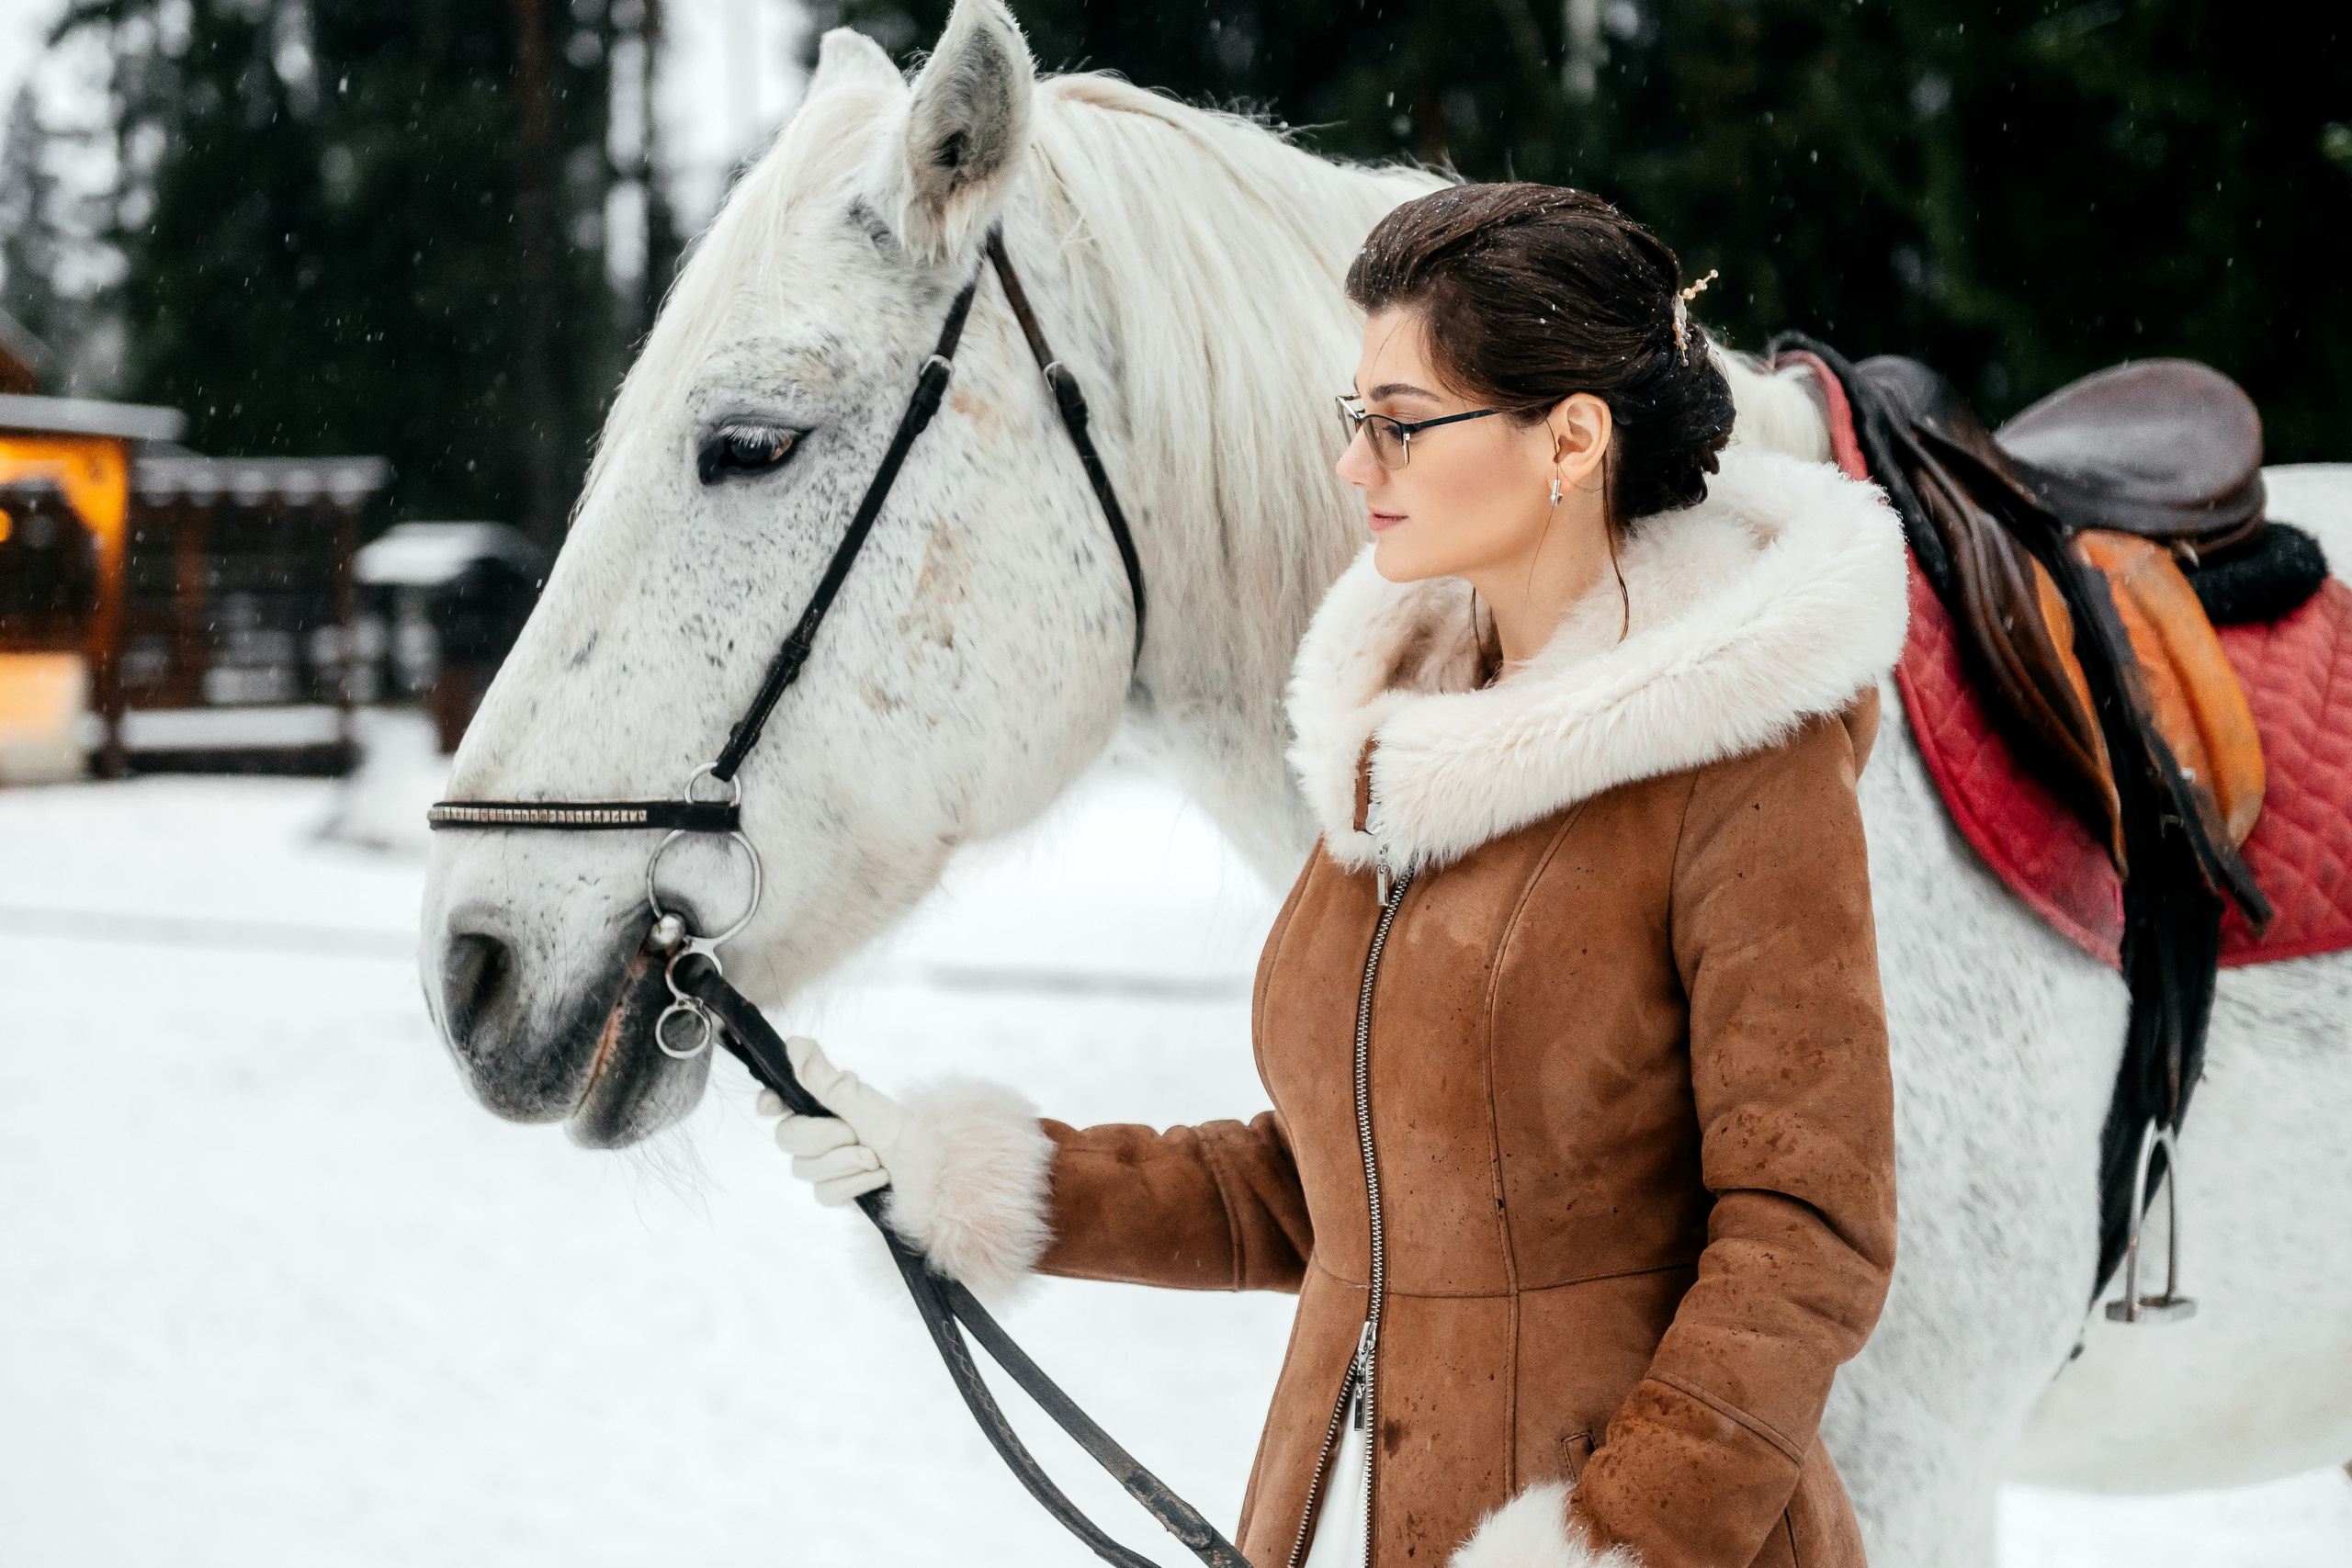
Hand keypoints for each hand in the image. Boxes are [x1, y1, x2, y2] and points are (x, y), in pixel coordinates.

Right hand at [757, 1035, 911, 1207]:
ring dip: (846, 1162)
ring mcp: (820, 1165)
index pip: (775, 1102)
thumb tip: (794, 1042)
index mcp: (818, 1105)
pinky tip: (877, 1177)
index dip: (769, 1102)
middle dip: (824, 1137)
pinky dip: (854, 1184)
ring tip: (876, 1157)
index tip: (773, 1105)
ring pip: (803, 1169)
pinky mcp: (832, 1192)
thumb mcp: (861, 1099)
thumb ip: (824, 1077)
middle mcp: (813, 1134)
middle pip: (786, 1138)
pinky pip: (823, 1194)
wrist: (930, 1168)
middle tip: (855, 1132)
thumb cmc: (899, 1128)